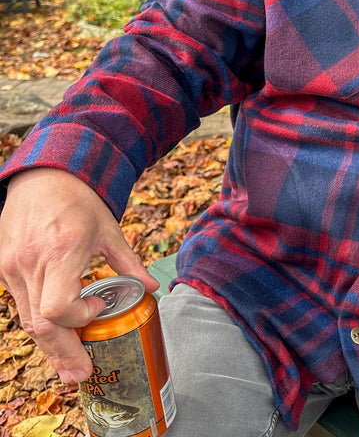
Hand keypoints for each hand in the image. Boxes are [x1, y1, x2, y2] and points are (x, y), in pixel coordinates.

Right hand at [0, 169, 158, 383]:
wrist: (43, 177)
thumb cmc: (78, 200)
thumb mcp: (109, 229)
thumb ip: (129, 262)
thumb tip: (152, 288)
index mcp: (62, 250)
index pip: (59, 308)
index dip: (80, 319)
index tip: (100, 308)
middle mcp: (31, 263)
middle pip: (41, 324)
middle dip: (62, 354)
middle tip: (81, 374)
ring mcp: (12, 267)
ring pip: (26, 320)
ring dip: (48, 345)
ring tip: (70, 363)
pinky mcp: (3, 269)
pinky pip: (20, 305)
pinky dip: (38, 322)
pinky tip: (55, 333)